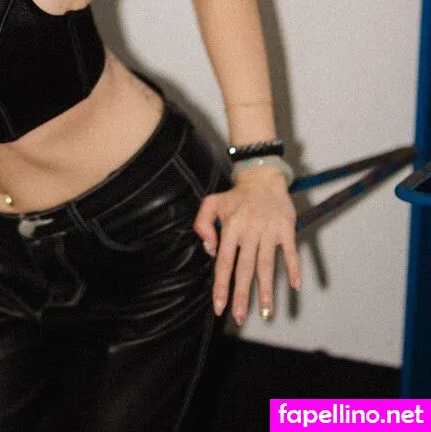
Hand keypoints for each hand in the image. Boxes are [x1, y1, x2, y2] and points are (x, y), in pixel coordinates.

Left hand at [193, 166, 299, 324]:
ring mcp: (269, 231)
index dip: (221, 286)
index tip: (220, 307)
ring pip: (267, 264)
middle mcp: (249, 232)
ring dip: (267, 289)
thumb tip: (210, 250)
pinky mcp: (286, 229)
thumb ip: (202, 224)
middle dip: (242, 295)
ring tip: (266, 313)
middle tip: (240, 317)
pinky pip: (291, 252)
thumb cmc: (236, 196)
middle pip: (245, 268)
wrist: (262, 179)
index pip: (224, 262)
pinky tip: (295, 286)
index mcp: (230, 228)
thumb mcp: (211, 203)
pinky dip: (293, 268)